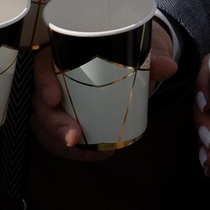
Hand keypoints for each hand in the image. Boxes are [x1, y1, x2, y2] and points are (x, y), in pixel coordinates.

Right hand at [32, 22, 177, 158]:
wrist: (130, 67)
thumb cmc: (125, 56)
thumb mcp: (138, 55)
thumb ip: (151, 60)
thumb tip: (169, 66)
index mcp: (64, 54)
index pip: (43, 65)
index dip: (43, 81)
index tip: (54, 98)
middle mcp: (54, 79)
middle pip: (40, 101)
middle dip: (54, 123)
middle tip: (74, 137)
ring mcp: (56, 102)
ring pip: (43, 124)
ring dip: (59, 142)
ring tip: (88, 152)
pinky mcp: (63, 120)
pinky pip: (54, 137)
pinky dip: (68, 150)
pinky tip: (90, 154)